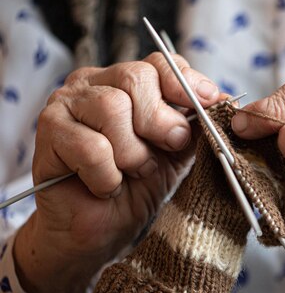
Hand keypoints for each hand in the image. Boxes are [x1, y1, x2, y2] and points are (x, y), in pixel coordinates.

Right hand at [14, 53, 222, 292]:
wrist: (104, 230)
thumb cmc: (139, 187)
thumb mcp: (178, 152)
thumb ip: (197, 124)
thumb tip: (227, 101)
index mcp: (127, 82)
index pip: (160, 62)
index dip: (185, 83)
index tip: (208, 104)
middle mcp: (95, 83)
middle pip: (136, 78)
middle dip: (160, 121)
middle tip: (165, 149)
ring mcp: (66, 103)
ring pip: (112, 108)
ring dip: (133, 153)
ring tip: (131, 173)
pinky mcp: (48, 131)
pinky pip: (91, 146)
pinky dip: (108, 175)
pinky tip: (106, 186)